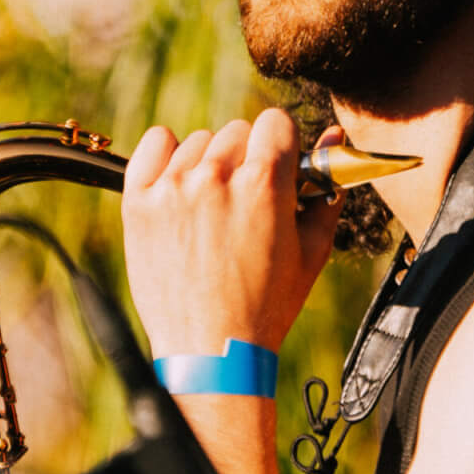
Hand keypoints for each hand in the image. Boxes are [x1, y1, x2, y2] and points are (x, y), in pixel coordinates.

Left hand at [121, 107, 343, 358]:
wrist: (211, 350)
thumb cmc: (267, 305)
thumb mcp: (312, 250)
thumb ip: (326, 188)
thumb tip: (334, 138)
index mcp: (264, 184)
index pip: (275, 122)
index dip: (281, 146)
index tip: (277, 169)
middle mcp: (216, 177)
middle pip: (237, 132)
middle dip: (247, 159)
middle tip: (245, 202)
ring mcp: (173, 188)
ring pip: (198, 142)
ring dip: (209, 165)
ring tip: (212, 210)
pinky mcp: (139, 202)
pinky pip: (154, 144)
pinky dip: (166, 156)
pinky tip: (178, 185)